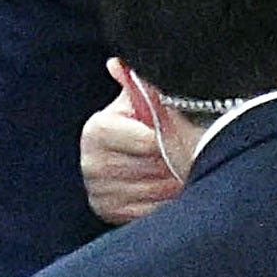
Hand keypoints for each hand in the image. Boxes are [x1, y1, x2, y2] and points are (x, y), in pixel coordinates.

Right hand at [83, 68, 181, 223]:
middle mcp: (91, 162)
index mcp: (98, 130)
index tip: (177, 137)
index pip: (147, 141)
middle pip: (154, 169)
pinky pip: (148, 212)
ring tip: (181, 173)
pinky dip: (165, 204)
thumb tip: (115, 63)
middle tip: (185, 157)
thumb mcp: (145, 102)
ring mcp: (98, 190)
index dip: (170, 141)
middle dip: (175, 164)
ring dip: (175, 184)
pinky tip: (169, 192)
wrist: (138, 156)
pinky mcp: (108, 212)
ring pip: (154, 192)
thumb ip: (139, 86)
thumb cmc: (146, 123)